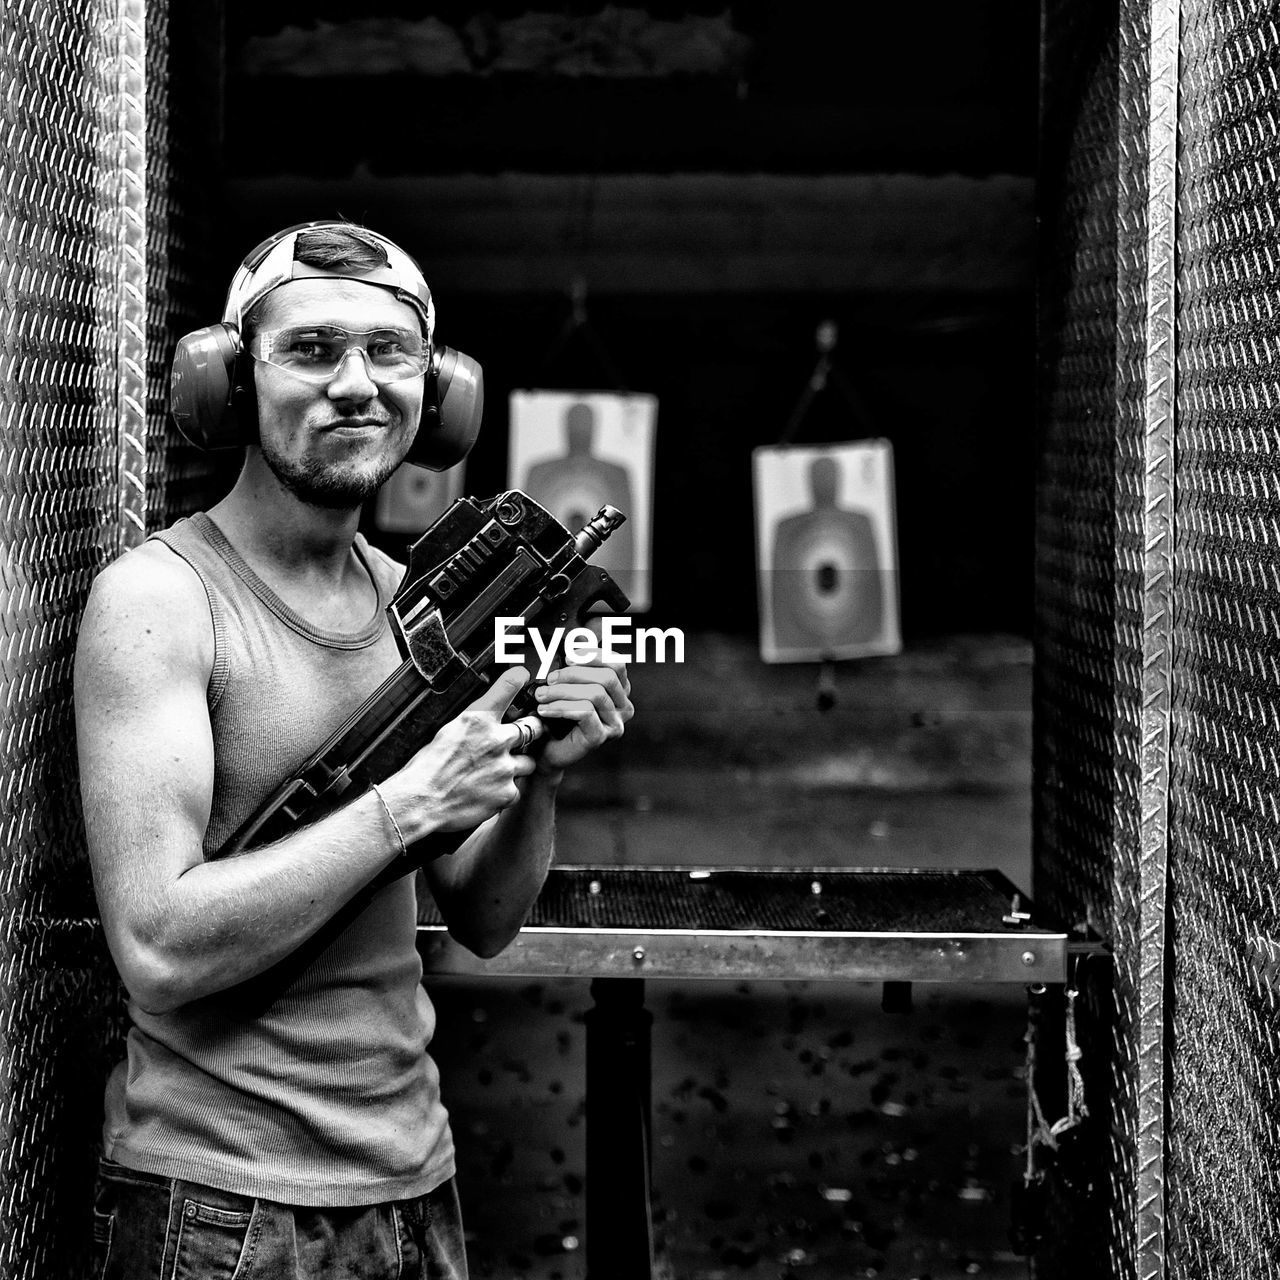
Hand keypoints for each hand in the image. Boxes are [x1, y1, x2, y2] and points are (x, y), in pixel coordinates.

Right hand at [394, 667, 544, 833]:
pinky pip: (516, 790)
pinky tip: (486, 794)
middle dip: (531, 732)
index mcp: (477, 720)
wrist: (420, 803)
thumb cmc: (427, 770)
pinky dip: (504, 792)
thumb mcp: (447, 733)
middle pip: (533, 728)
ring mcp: (505, 767)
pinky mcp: (507, 792)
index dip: (517, 680)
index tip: (522, 676)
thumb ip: (473, 725)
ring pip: (528, 763)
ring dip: (517, 767)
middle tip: (522, 739)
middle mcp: (496, 739)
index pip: (506, 689)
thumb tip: (486, 722)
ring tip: (493, 775)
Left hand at [531, 638, 632, 772]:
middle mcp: (622, 707)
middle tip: (550, 679)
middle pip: (607, 677)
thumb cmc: (556, 716)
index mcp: (619, 690)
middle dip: (574, 674)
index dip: (593, 655)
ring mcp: (614, 724)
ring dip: (563, 691)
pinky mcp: (600, 737)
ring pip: (595, 694)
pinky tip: (545, 709)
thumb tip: (576, 638)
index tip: (567, 656)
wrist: (544, 749)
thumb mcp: (566, 685)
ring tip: (542, 695)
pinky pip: (585, 713)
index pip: (617, 663)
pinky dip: (560, 707)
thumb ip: (574, 664)